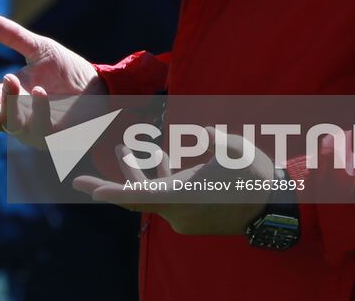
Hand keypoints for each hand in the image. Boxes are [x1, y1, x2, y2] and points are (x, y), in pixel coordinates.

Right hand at [0, 13, 105, 148]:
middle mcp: (16, 115)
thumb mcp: (39, 48)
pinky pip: (40, 127)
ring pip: (9, 123)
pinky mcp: (53, 136)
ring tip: (9, 79)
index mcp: (8, 96)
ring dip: (8, 104)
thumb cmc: (68, 71)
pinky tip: (38, 91)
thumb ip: (13, 36)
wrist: (101, 87)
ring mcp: (33, 128)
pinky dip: (36, 109)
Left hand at [72, 138, 272, 236]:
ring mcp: (184, 218)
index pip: (139, 195)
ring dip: (137, 173)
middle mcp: (179, 212)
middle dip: (110, 184)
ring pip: (151, 195)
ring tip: (123, 147)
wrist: (276, 207)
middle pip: (136, 198)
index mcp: (184, 196)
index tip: (86, 188)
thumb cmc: (255, 174)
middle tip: (79, 181)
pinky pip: (166, 198)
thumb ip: (212, 138)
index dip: (111, 190)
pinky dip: (158, 179)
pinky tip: (159, 154)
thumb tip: (199, 135)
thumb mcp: (235, 148)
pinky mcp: (192, 218)